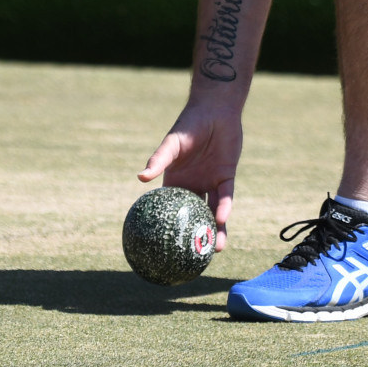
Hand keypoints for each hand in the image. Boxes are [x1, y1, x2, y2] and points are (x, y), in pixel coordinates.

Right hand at [137, 102, 243, 250]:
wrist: (215, 110)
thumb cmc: (188, 125)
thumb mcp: (171, 144)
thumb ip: (158, 161)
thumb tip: (141, 177)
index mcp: (176, 181)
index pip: (170, 207)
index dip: (168, 225)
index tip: (164, 245)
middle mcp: (193, 184)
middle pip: (193, 214)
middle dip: (194, 233)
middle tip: (193, 256)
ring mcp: (210, 181)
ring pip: (213, 210)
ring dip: (215, 228)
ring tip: (215, 249)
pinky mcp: (226, 175)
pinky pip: (225, 195)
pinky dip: (223, 207)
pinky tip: (221, 219)